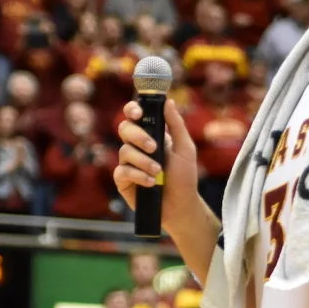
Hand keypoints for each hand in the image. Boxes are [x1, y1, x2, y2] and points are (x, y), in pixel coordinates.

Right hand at [115, 96, 200, 242]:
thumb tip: (167, 101)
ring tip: (158, 172)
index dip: (132, 109)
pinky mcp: (123, 180)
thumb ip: (176, 125)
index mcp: (151, 134)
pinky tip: (151, 183)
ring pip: (124, 151)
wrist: (181, 206)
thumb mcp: (186, 149)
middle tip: (154, 147)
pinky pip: (122, 171)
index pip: (135, 115)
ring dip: (143, 161)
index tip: (139, 113)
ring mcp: (128, 163)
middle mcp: (136, 146)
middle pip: (125, 129)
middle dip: (138, 136)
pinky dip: (138, 175)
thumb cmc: (184, 178)